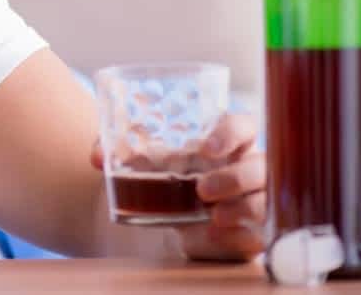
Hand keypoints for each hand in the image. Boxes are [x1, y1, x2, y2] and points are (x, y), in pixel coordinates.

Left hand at [90, 113, 265, 260]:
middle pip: (260, 166)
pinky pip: (259, 233)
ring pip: (265, 200)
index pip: (243, 125)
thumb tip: (96, 156)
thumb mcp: (141, 160)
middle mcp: (246, 167)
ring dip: (241, 207)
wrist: (167, 217)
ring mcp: (254, 199)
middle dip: (234, 177)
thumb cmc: (163, 175)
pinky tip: (216, 234)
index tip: (206, 148)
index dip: (231, 133)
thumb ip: (116, 150)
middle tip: (201, 189)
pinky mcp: (252, 231)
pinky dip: (239, 235)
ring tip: (212, 215)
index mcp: (226, 141)